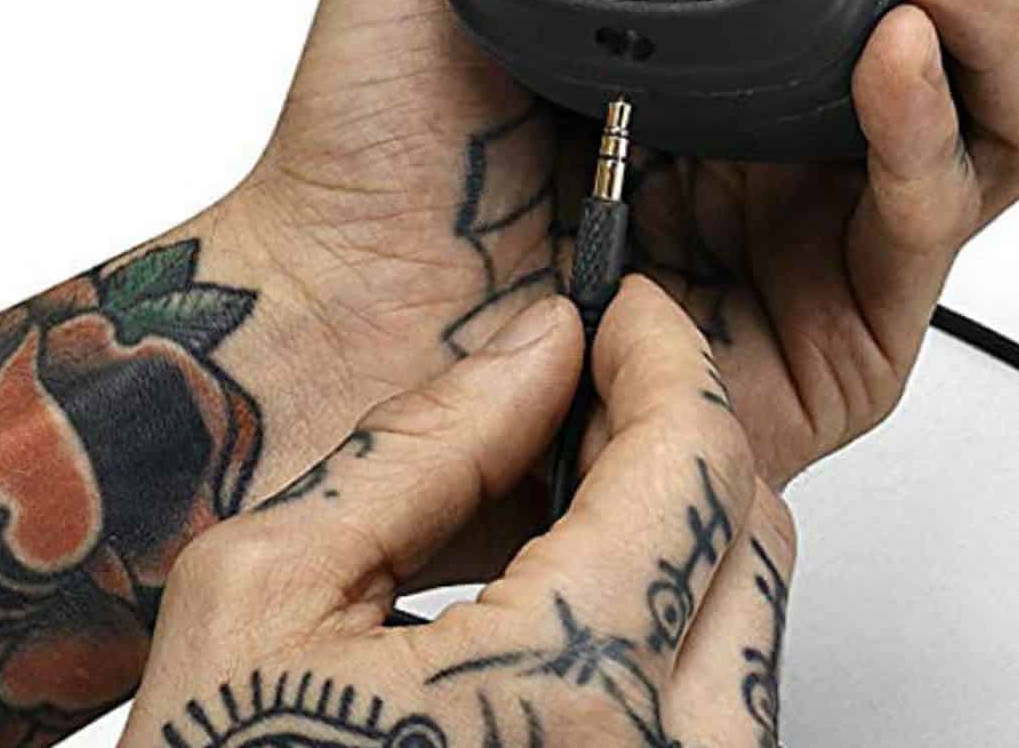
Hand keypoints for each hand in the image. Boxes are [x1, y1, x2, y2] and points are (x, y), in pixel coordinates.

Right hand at [124, 280, 795, 747]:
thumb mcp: (268, 595)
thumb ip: (425, 447)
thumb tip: (536, 344)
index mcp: (571, 692)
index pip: (695, 458)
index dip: (666, 352)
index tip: (630, 311)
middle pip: (750, 532)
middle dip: (680, 432)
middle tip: (594, 386)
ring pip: (748, 623)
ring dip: (681, 529)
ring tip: (577, 489)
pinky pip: (714, 708)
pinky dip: (669, 621)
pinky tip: (579, 595)